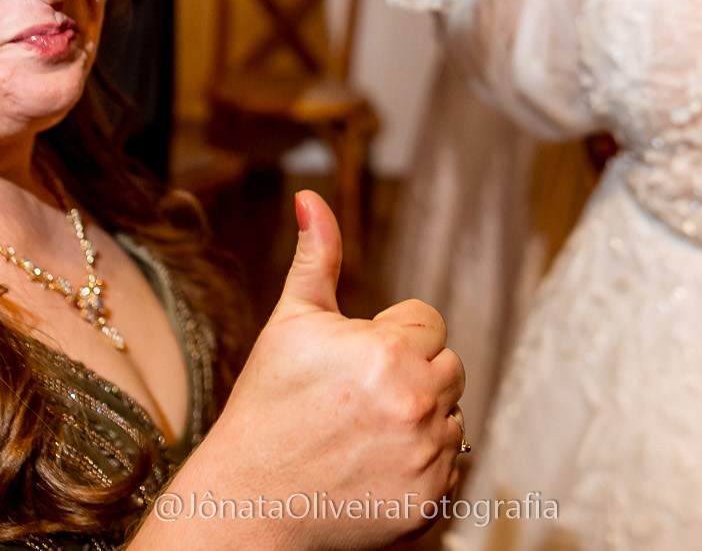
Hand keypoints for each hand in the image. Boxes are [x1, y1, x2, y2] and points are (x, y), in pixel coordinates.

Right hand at [172, 192, 464, 548]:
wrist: (249, 502)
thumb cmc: (266, 407)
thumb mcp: (290, 324)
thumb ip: (317, 258)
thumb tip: (311, 198)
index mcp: (388, 352)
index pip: (428, 322)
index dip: (388, 336)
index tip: (352, 362)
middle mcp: (416, 404)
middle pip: (449, 367)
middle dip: (412, 374)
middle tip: (356, 399)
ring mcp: (426, 458)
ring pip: (452, 416)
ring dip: (420, 419)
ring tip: (362, 434)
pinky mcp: (430, 502)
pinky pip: (451, 466)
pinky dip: (422, 466)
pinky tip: (374, 468)